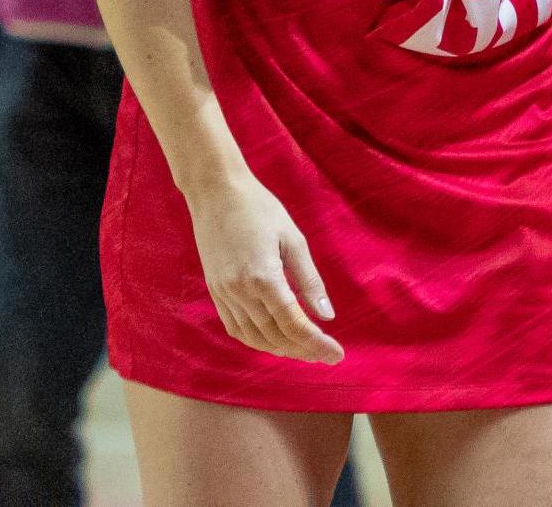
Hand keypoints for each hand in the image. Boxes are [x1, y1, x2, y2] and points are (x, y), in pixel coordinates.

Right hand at [185, 170, 342, 364]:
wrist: (216, 195)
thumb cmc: (261, 210)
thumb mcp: (294, 239)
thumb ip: (309, 280)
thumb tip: (327, 315)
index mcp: (264, 277)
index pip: (294, 323)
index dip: (316, 343)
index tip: (336, 355)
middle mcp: (240, 293)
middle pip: (275, 336)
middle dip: (303, 351)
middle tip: (327, 357)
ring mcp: (224, 295)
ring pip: (254, 337)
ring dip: (281, 349)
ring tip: (306, 352)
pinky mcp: (215, 293)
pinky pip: (236, 328)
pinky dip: (257, 340)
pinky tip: (275, 341)